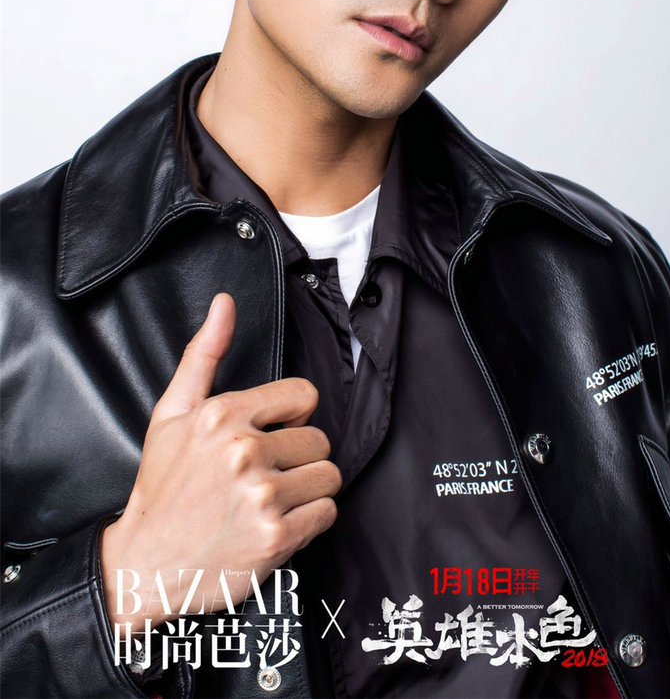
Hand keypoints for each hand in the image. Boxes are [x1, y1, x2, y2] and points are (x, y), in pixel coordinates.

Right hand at [100, 293, 340, 629]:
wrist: (144, 564)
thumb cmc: (161, 486)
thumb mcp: (172, 412)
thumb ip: (204, 353)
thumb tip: (225, 302)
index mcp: (222, 415)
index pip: (304, 396)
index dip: (292, 416)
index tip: (272, 433)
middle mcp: (243, 451)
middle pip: (319, 439)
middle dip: (298, 457)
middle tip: (265, 474)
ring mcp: (261, 496)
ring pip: (328, 476)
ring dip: (307, 490)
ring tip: (272, 500)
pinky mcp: (275, 537)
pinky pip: (326, 513)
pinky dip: (308, 522)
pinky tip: (275, 523)